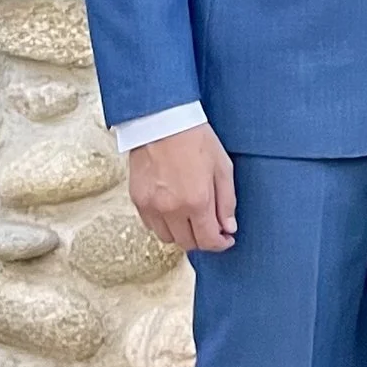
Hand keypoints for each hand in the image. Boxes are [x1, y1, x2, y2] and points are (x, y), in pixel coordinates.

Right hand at [127, 122, 236, 253]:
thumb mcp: (222, 167)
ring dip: (182, 233)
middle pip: (188, 243)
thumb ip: (227, 201)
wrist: (161, 122)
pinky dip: (164, 224)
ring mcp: (151, 206)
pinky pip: (151, 225)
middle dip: (202, 239)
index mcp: (197, 201)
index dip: (220, 244)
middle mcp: (171, 209)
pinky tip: (173, 210)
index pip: (208, 241)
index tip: (226, 239)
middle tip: (211, 227)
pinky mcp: (137, 200)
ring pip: (167, 238)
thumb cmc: (195, 140)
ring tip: (191, 217)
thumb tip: (228, 228)